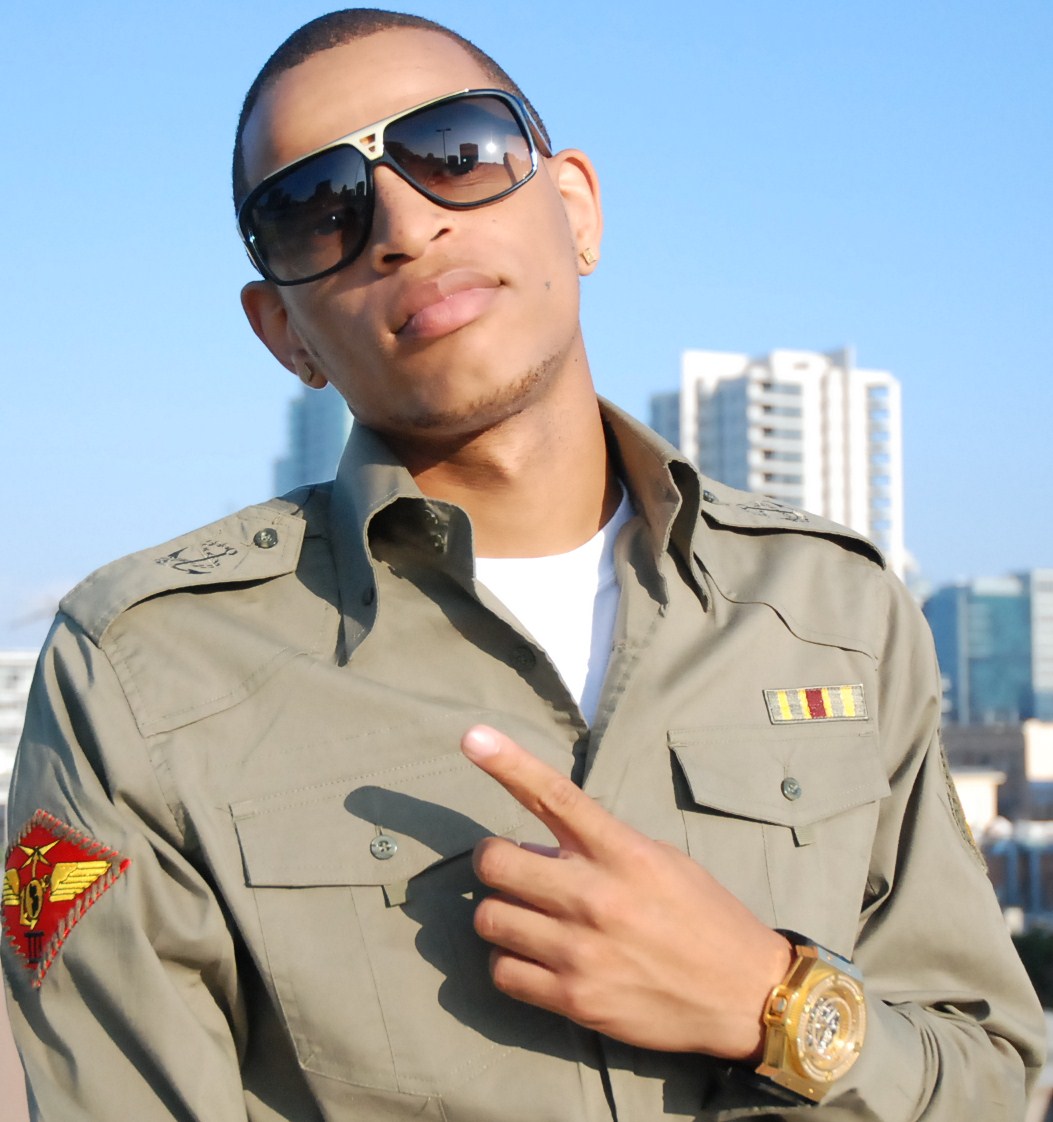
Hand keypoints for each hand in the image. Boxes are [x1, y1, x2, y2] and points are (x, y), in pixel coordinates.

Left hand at [461, 725, 791, 1059]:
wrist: (743, 997)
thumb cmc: (704, 918)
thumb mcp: (663, 861)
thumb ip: (600, 848)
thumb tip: (537, 848)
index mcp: (624, 852)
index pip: (555, 796)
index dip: (508, 763)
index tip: (473, 738)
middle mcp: (595, 897)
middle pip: (495, 863)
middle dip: (496, 863)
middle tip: (516, 872)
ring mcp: (580, 951)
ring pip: (489, 919)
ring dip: (502, 914)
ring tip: (531, 918)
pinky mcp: (573, 1000)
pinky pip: (502, 972)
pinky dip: (510, 962)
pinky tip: (535, 958)